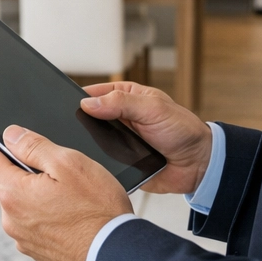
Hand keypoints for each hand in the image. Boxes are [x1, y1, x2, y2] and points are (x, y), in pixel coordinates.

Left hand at [0, 126, 131, 260]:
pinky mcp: (39, 251)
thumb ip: (34, 146)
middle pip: (7, 180)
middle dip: (23, 167)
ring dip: (38, 192)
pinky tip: (72, 212)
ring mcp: (24, 239)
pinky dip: (48, 212)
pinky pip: (36, 222)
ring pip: (24, 202)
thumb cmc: (97, 210)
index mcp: (13, 193)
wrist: (116, 257)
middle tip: (53, 162)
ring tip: (72, 193)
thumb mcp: (69, 164)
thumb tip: (9, 135)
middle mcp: (11, 219)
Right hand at [80, 82, 212, 194]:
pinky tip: (92, 167)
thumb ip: (122, 103)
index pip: (94, 94)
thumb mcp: (153, 108)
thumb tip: (88, 103)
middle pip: (89, 119)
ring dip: (88, 146)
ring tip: (78, 149)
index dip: (80, 97)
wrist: (197, 165)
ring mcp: (118, 141)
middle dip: (81, 124)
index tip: (64, 102)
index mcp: (126, 98)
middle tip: (68, 129)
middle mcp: (119, 119)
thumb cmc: (182, 131)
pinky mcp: (119, 163)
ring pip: (92, 143)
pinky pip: (101, 164)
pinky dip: (97, 165)